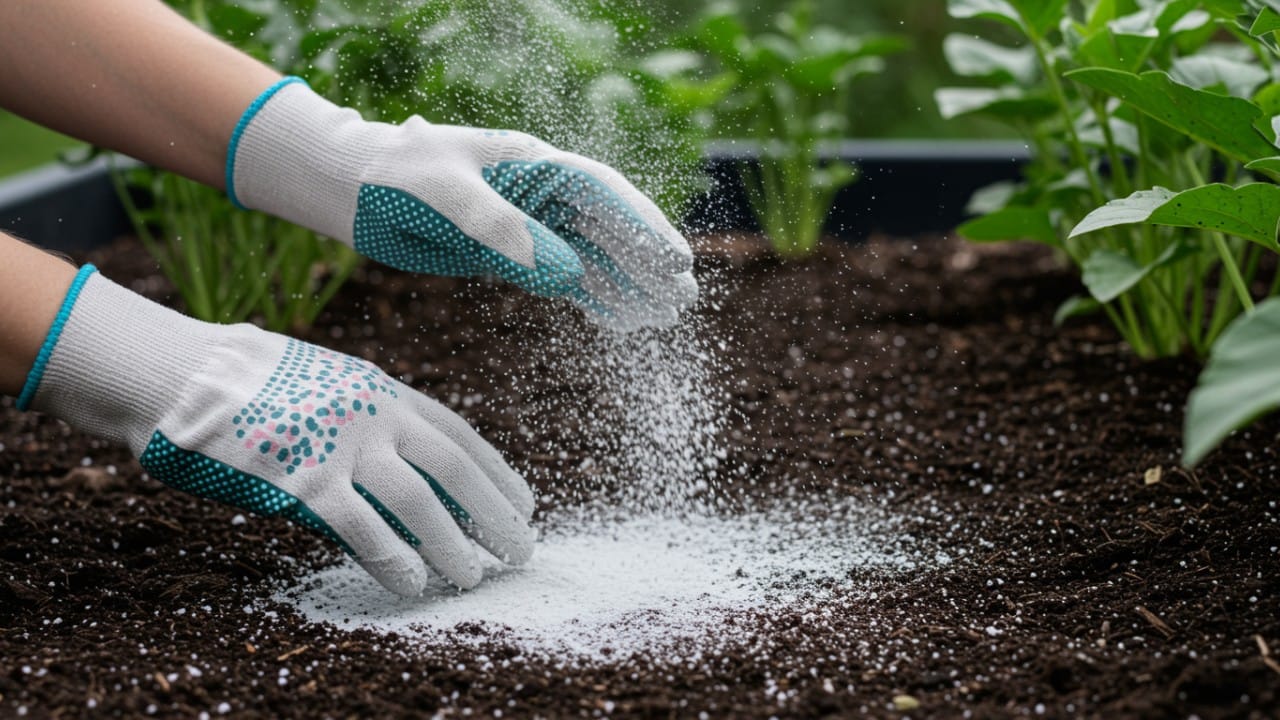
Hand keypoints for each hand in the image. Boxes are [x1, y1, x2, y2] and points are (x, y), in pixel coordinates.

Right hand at [20, 266, 534, 595]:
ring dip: (452, 544)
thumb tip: (410, 483)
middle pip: (455, 469)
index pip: (460, 436)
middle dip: (495, 514)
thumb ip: (372, 427)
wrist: (181, 375)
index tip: (524, 506)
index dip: (499, 475)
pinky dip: (392, 558)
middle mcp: (373, 414)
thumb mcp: (329, 388)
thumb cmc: (252, 387)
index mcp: (383, 390)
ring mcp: (339, 444)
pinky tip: (413, 583)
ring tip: (473, 576)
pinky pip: (361, 528)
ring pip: (419, 501)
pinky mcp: (301, 478)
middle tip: (520, 550)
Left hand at [226, 78, 697, 331]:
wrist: (349, 187)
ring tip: (663, 318)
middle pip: (607, 228)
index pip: (603, 193)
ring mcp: (527, 224)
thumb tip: (561, 271)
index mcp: (533, 163)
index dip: (643, 225)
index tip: (675, 259)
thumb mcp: (442, 193)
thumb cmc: (393, 174)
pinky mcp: (509, 254)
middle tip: (684, 300)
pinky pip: (562, 278)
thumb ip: (499, 227)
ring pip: (590, 256)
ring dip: (627, 286)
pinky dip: (592, 299)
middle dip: (646, 263)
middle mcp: (539, 193)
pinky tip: (618, 322)